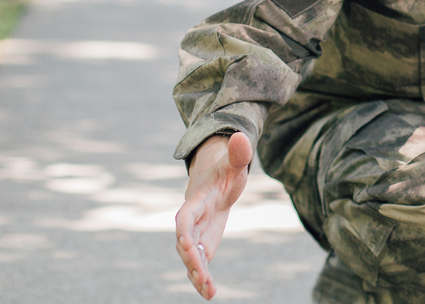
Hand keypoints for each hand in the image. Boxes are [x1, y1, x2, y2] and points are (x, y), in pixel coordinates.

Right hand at [175, 132, 252, 299]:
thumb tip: (241, 136)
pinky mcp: (203, 246)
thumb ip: (237, 153)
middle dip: (190, 258)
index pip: (184, 218)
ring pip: (191, 258)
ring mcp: (195, 236)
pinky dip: (203, 279)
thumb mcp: (234, 163)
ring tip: (208, 291)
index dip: (183, 230)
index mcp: (195, 203)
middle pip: (185, 243)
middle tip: (200, 273)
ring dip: (197, 274)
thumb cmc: (224, 171)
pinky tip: (211, 294)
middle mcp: (190, 223)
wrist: (216, 182)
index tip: (185, 244)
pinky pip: (200, 265)